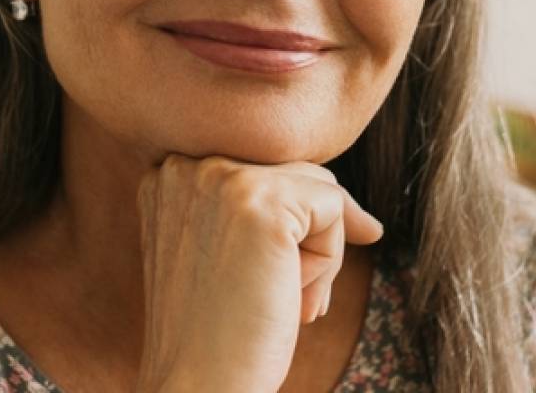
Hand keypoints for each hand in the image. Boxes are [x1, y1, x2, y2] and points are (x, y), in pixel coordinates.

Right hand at [134, 154, 384, 392]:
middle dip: (309, 241)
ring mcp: (220, 178)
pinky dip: (330, 262)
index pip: (262, 170)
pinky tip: (298, 305)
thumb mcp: (232, 259)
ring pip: (317, 190)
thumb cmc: (219, 336)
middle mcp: (186, 164)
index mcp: (168, 175)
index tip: (285, 279)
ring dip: (320, 255)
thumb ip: (270, 217)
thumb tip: (367, 222)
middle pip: (294, 175)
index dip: (293, 224)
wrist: (199, 387)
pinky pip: (334, 208)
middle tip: (288, 303)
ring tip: (290, 306)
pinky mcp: (261, 200)